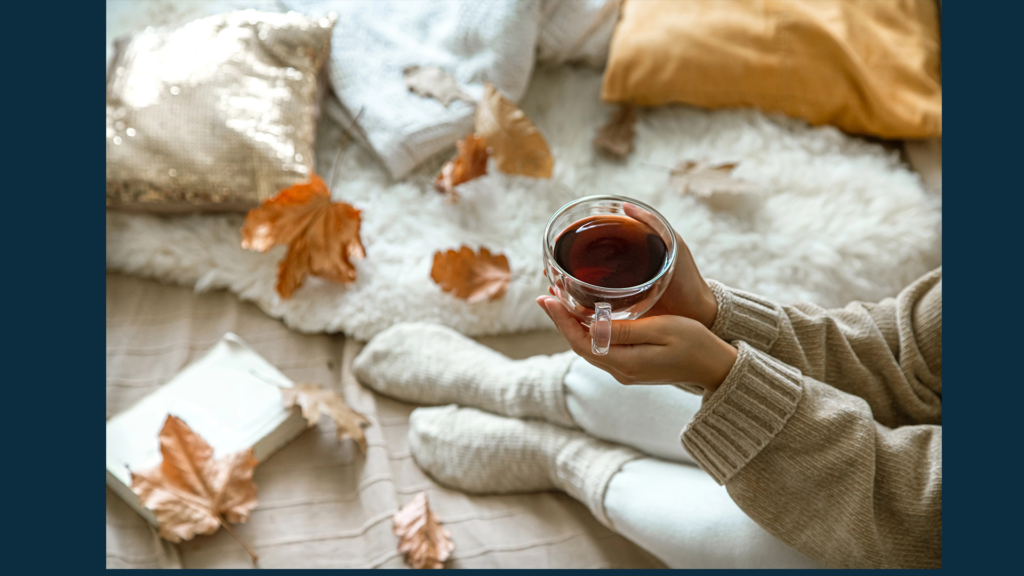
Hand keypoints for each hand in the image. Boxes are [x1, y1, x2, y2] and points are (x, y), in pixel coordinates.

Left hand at [537, 296, 736, 392]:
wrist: (716, 367)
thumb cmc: (695, 343)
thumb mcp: (662, 329)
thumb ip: (625, 329)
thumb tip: (591, 325)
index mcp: (625, 362)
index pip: (580, 341)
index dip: (560, 320)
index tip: (545, 299)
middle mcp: (620, 371)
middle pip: (579, 346)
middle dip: (561, 321)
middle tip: (545, 296)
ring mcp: (625, 372)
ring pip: (589, 348)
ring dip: (572, 326)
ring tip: (559, 302)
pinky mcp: (632, 367)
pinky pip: (601, 349)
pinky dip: (588, 331)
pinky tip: (585, 316)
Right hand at [543, 204, 718, 326]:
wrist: (699, 314)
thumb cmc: (688, 280)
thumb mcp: (673, 246)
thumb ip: (652, 225)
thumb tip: (625, 207)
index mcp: (629, 255)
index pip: (593, 247)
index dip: (573, 245)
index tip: (557, 245)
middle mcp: (620, 276)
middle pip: (584, 270)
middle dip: (563, 269)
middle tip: (549, 271)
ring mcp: (619, 297)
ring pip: (584, 292)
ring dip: (566, 290)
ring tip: (553, 287)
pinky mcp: (621, 317)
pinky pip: (594, 312)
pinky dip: (578, 310)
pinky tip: (567, 309)